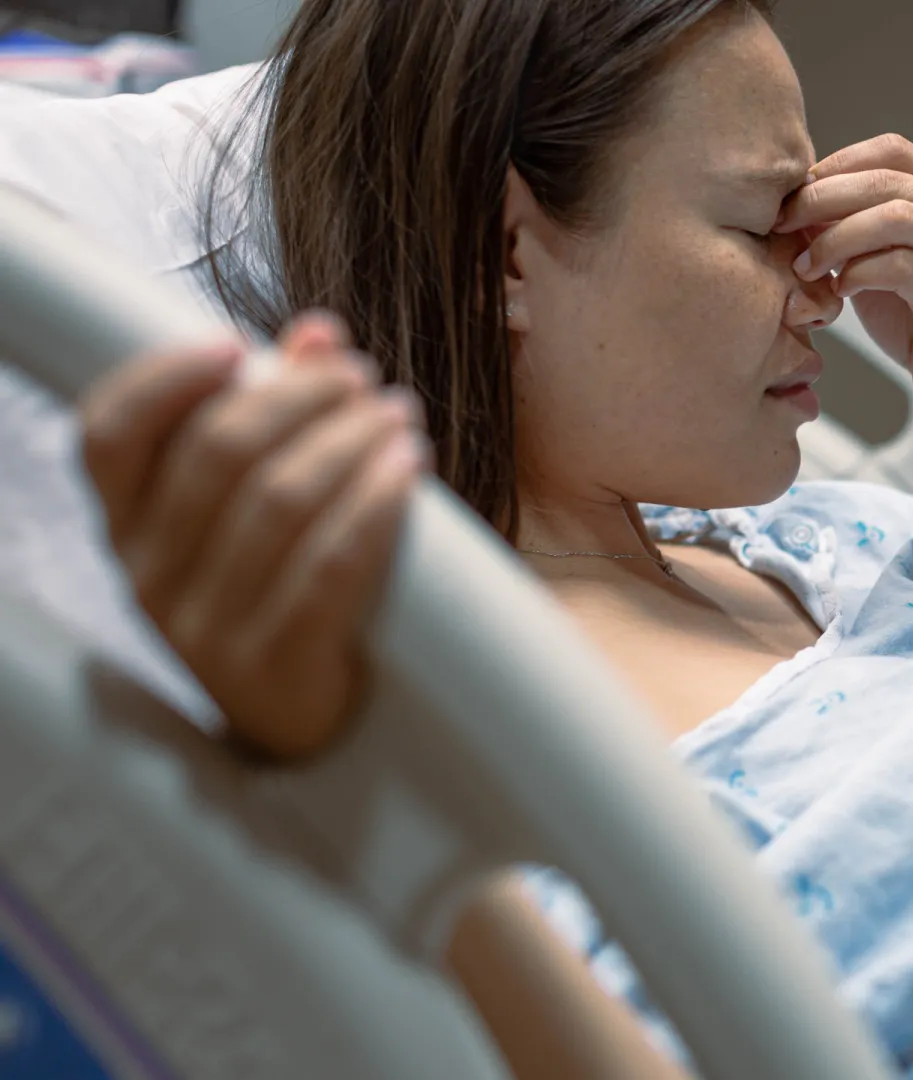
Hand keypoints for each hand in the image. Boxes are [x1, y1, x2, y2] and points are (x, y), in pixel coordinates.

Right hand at [80, 313, 424, 759]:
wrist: (303, 724)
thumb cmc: (281, 588)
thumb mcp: (257, 507)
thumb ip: (277, 417)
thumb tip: (318, 333)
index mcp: (128, 529)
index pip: (110, 437)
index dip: (165, 378)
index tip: (237, 342)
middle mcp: (151, 577)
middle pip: (218, 453)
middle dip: (300, 398)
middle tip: (363, 380)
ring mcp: (205, 629)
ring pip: (279, 503)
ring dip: (348, 444)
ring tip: (399, 417)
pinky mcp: (273, 666)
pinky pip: (328, 568)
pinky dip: (373, 506)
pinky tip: (410, 469)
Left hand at [776, 133, 912, 461]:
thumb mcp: (877, 265)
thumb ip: (849, 231)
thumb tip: (794, 205)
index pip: (890, 151)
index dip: (835, 165)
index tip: (791, 197)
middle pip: (886, 179)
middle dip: (823, 199)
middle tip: (781, 225)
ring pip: (897, 217)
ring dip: (838, 237)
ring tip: (806, 265)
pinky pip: (904, 269)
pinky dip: (861, 273)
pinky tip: (841, 290)